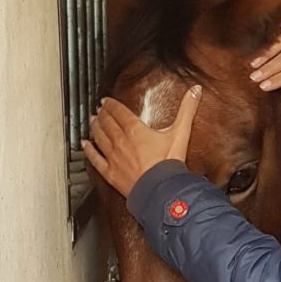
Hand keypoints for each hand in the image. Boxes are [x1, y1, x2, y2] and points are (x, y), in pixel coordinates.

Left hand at [82, 86, 201, 197]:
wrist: (160, 190)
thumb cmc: (169, 163)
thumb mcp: (180, 132)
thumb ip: (187, 109)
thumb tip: (195, 91)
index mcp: (135, 130)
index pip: (119, 112)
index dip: (111, 105)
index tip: (106, 101)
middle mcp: (120, 141)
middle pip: (107, 123)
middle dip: (102, 114)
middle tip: (99, 109)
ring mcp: (113, 157)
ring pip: (99, 137)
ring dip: (94, 127)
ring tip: (92, 121)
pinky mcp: (110, 172)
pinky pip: (95, 159)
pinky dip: (88, 150)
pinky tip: (84, 145)